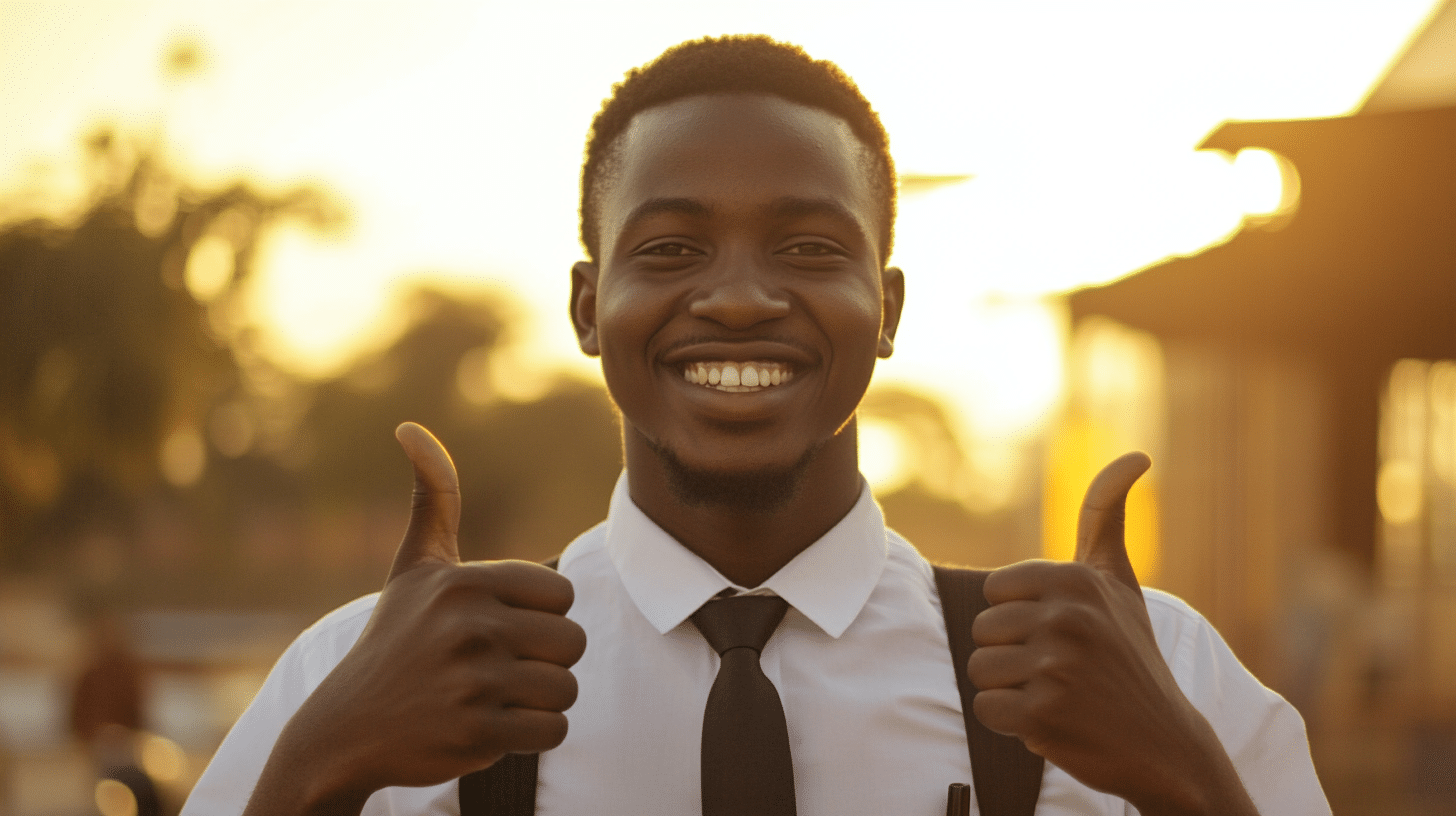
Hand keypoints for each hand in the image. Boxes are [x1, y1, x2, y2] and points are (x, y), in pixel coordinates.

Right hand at [246, 423, 585, 813]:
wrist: (343, 730)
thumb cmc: (395, 640)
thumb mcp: (414, 567)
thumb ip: (433, 498)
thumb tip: (410, 427)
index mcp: (464, 581)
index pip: (562, 596)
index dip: (540, 617)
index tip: (498, 629)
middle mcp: (469, 626)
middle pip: (572, 643)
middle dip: (544, 662)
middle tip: (498, 670)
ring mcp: (472, 682)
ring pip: (566, 689)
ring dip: (539, 701)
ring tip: (492, 698)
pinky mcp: (476, 734)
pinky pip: (552, 730)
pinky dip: (531, 735)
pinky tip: (489, 728)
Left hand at [966, 453, 1256, 814]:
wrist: (1167, 744)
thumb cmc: (1132, 656)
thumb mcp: (1121, 582)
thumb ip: (1107, 516)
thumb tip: (1136, 455)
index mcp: (1077, 578)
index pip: (994, 590)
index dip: (1020, 617)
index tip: (1063, 634)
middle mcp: (1067, 616)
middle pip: (983, 630)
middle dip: (1014, 655)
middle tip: (1063, 671)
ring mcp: (1056, 665)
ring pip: (980, 670)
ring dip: (1011, 689)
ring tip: (1059, 695)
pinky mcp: (1043, 713)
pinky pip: (987, 710)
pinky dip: (1013, 724)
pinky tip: (1055, 722)